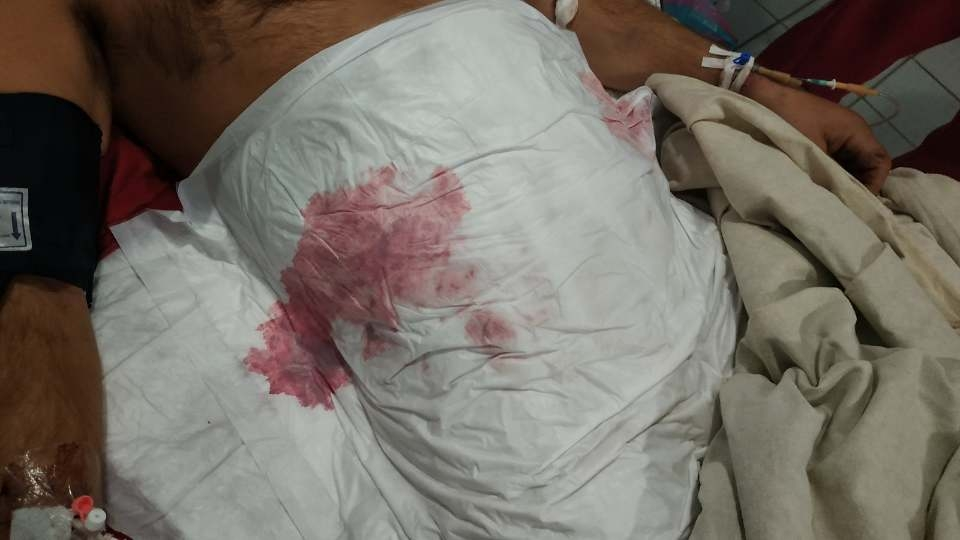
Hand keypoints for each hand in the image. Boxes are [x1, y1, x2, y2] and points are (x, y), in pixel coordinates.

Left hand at [742, 75, 891, 193]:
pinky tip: (815, 192)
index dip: (873, 186)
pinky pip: (831, 162)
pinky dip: (826, 177)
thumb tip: (837, 205)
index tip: (855, 207)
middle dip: (855, 189)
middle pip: (865, 167)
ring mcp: (833, 136)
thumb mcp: (808, 151)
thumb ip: (827, 178)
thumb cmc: (786, 120)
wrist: (758, 96)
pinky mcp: (817, 140)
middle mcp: (850, 132)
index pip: (879, 162)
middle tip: (841, 211)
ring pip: (847, 167)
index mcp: (855, 130)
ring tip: (828, 205)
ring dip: (839, 184)